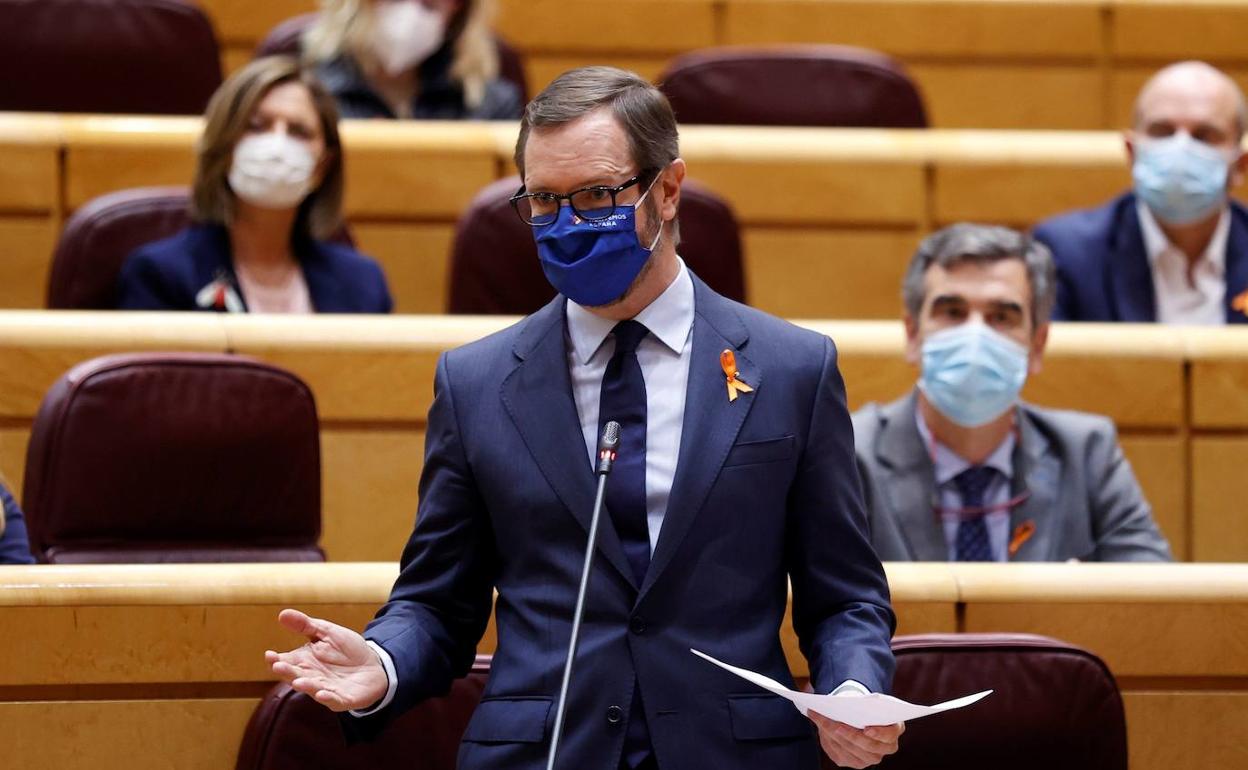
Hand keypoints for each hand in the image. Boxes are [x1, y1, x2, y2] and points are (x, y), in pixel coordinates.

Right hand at [264, 608, 388, 712]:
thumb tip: (282, 614)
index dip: (276, 659)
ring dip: (306, 686)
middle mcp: (312, 677)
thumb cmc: (347, 650)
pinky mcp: (344, 699)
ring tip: (298, 682)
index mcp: (305, 661)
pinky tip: (322, 694)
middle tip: (278, 666)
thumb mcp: (327, 632)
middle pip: (296, 675)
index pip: (287, 661)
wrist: (375, 665)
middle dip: (287, 672)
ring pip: (313, 689)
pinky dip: (328, 698)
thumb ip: (306, 625)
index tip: (269, 655)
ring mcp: (327, 690)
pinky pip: (335, 700)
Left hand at [809, 712, 904, 768]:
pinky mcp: (856, 762)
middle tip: (837, 726)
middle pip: (869, 747)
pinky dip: (829, 742)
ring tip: (823, 724)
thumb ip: (861, 703)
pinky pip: (842, 756)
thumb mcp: (867, 701)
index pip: (890, 735)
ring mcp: (871, 757)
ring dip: (836, 738)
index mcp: (894, 729)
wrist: (858, 714)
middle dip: (851, 736)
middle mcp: (886, 747)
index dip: (879, 733)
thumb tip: (841, 705)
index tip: (866, 729)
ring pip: (853, 752)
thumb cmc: (865, 705)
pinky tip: (822, 730)